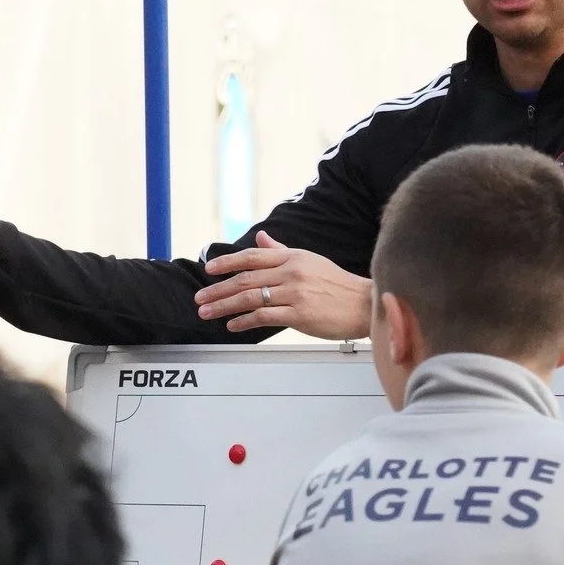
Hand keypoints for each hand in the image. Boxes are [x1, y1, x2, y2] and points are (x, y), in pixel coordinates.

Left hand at [195, 231, 371, 336]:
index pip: (252, 257)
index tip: (208, 269)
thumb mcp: (309, 261)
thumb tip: (260, 239)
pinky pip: (264, 317)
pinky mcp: (299, 314)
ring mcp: (294, 293)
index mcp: (292, 257)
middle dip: (218, 289)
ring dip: (224, 306)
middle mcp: (291, 272)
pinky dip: (244, 321)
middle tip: (200, 298)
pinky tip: (232, 325)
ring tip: (207, 312)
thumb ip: (281, 251)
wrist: (364, 304)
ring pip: (250, 298)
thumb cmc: (338, 285)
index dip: (227, 262)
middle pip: (245, 279)